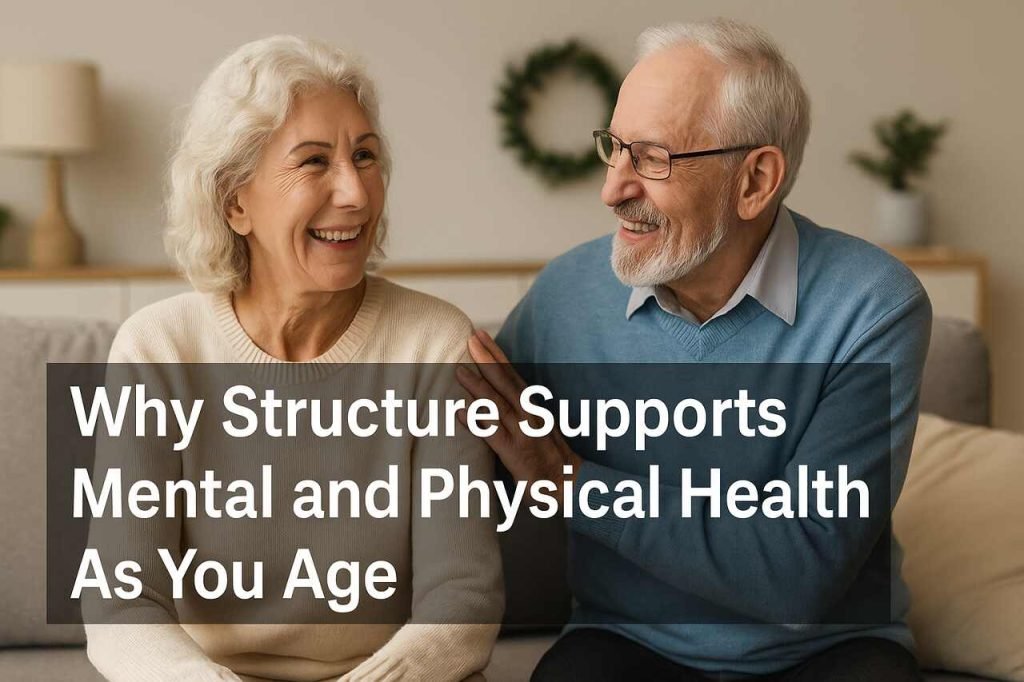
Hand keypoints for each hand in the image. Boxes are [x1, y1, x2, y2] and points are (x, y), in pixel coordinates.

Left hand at [456, 329, 580, 483]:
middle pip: (506, 383)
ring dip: (478, 387)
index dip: (497, 355)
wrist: (571, 485)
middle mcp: (529, 415)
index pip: (512, 375)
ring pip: (498, 406)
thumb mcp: (539, 428)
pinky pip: (494, 436)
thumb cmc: (551, 458)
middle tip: (471, 338)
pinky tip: (462, 412)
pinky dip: (479, 423)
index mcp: (533, 407)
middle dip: (488, 360)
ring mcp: (523, 434)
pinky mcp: (515, 454)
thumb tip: (495, 399)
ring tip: (459, 371)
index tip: (482, 336)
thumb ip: (519, 412)